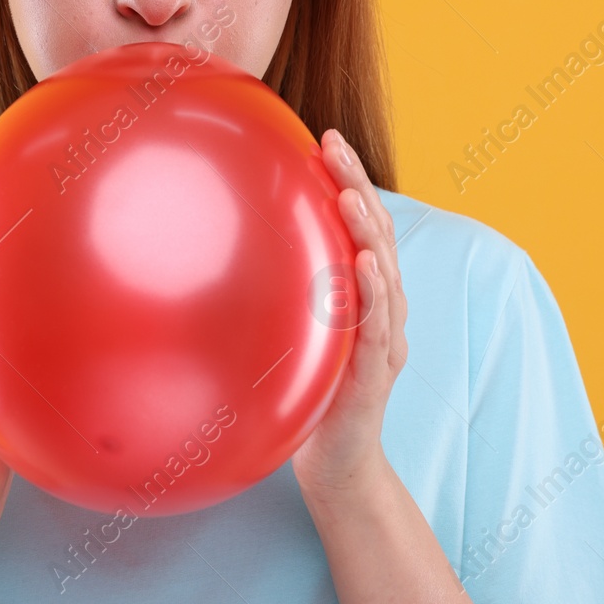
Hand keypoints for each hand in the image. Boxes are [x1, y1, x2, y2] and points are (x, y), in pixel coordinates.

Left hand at [291, 128, 409, 500]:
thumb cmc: (309, 396)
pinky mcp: (376, 373)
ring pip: (383, 273)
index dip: (350, 178)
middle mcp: (383, 308)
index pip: (361, 224)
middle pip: (376, 234)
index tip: (324, 138)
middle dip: (358, 184)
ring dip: (367, 231)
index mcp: (363, 294)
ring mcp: (385, 339)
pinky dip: (374, 296)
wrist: (337, 466)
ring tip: (349, 194)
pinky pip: (378, 328)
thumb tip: (218, 250)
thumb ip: (282, 293)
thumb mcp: (293, 333)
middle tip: (333, 143)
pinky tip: (362, 269)